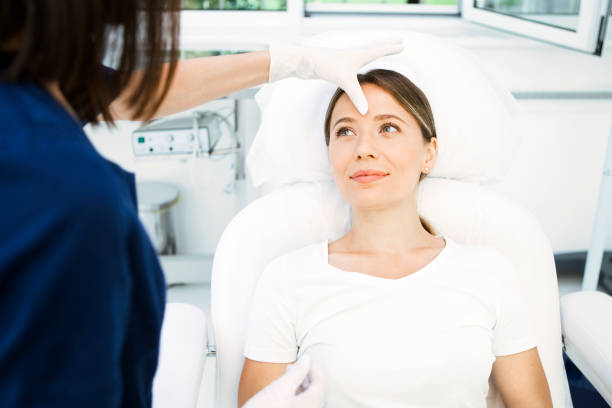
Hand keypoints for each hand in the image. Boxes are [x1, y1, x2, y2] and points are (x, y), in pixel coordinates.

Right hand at [242, 354, 325, 407]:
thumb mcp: (282, 387)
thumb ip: (297, 371)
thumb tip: (307, 359)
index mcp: (313, 403)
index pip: (321, 381)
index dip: (314, 366)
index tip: (304, 357)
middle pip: (316, 390)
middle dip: (307, 375)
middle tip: (294, 366)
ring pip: (308, 398)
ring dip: (301, 384)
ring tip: (287, 376)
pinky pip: (301, 404)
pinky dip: (296, 394)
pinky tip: (284, 391)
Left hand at [268, 39, 403, 114]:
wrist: (307, 61)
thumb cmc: (327, 67)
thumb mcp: (345, 82)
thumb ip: (357, 96)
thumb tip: (366, 111)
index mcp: (359, 55)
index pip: (380, 50)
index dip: (391, 48)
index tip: (402, 45)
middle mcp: (354, 53)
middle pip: (375, 46)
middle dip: (387, 44)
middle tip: (398, 41)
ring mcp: (346, 57)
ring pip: (365, 50)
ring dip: (375, 48)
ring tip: (380, 47)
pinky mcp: (338, 62)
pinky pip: (355, 58)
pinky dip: (362, 56)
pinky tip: (357, 61)